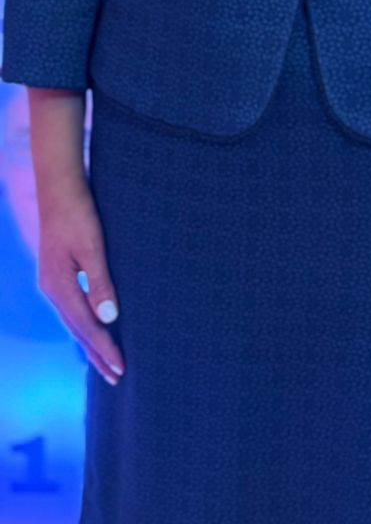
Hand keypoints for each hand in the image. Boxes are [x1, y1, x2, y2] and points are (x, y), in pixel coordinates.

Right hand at [37, 180, 123, 385]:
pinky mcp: (58, 273)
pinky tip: (94, 326)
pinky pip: (73, 307)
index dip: (105, 349)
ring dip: (91, 341)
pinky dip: (85, 323)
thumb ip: (100, 282)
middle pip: (78, 329)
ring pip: (74, 320)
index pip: (86, 327)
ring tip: (107, 362)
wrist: (59, 187)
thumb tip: (109, 317)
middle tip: (117, 378)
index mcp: (60, 286)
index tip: (121, 369)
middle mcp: (53, 289)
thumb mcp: (92, 246)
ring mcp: (53, 282)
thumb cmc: (79, 212)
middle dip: (97, 354)